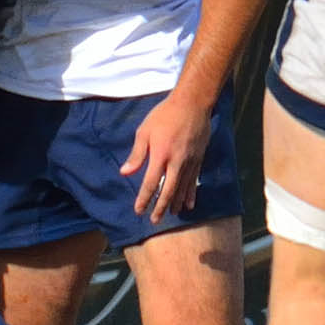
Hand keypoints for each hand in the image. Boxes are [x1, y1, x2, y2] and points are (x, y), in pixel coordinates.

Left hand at [119, 89, 213, 220]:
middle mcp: (176, 162)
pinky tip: (189, 204)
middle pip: (168, 191)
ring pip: (182, 188)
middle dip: (160, 207)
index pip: (150, 183)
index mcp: (160, 155)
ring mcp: (190, 162)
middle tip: (154, 220)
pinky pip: (194, 181)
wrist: (193, 103)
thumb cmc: (164, 115)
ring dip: (176, 203)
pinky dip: (191, 194)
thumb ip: (136, 154)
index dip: (144, 199)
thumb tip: (125, 173)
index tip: (138, 211)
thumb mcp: (145, 131)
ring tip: (171, 215)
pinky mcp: (199, 159)